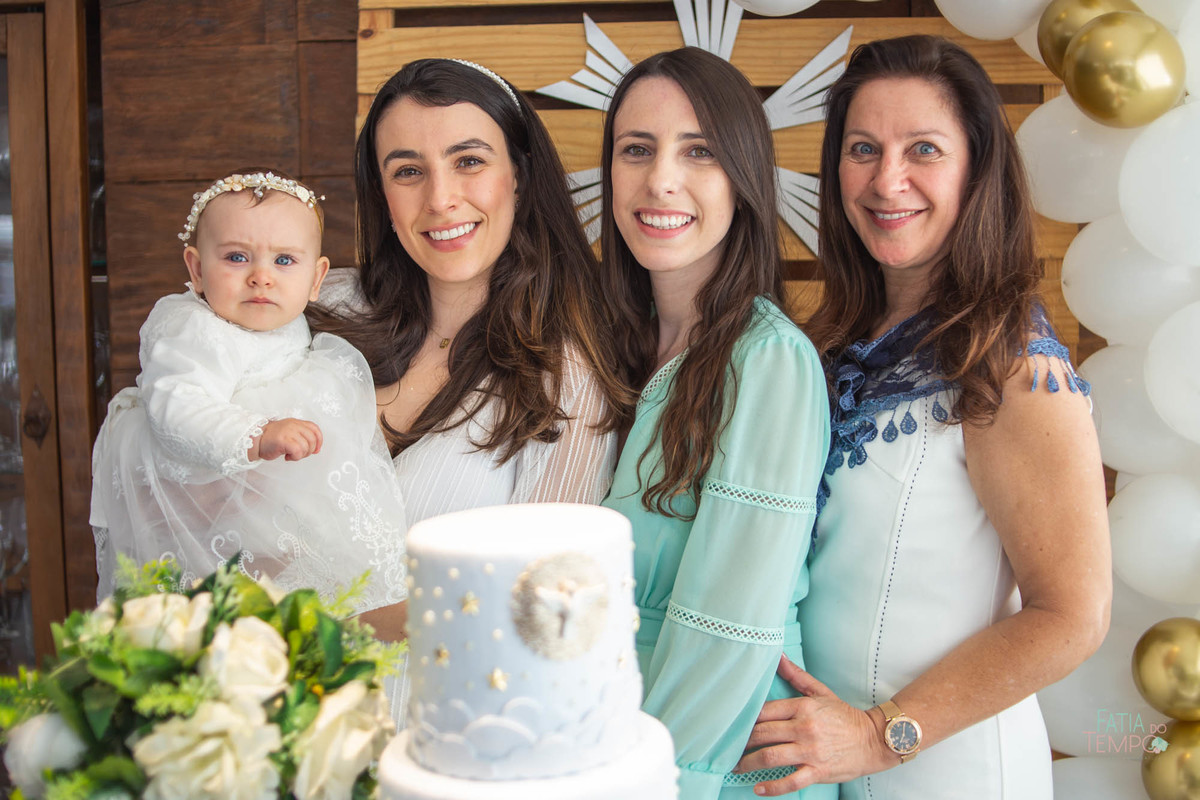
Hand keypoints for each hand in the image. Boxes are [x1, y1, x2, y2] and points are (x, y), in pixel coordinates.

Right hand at [250, 418, 322, 461]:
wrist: (254, 440)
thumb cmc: (271, 439)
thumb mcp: (288, 433)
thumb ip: (301, 437)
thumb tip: (315, 449)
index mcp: (296, 422)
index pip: (314, 429)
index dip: (319, 440)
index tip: (316, 450)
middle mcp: (293, 425)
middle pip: (312, 439)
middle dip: (309, 450)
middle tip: (299, 454)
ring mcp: (288, 432)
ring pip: (306, 446)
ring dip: (301, 455)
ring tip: (292, 455)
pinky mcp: (283, 440)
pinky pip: (298, 451)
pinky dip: (295, 457)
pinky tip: (287, 457)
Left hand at [733, 655, 895, 795]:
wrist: (873, 740)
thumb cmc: (844, 716)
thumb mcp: (820, 692)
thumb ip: (795, 675)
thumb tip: (777, 655)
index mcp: (802, 707)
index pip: (765, 711)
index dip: (745, 718)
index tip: (732, 724)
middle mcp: (804, 728)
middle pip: (763, 733)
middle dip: (741, 742)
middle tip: (728, 746)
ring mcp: (810, 751)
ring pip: (771, 756)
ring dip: (748, 763)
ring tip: (735, 767)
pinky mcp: (817, 771)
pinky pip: (791, 781)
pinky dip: (772, 787)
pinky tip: (758, 788)